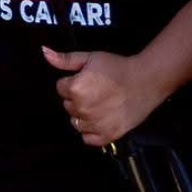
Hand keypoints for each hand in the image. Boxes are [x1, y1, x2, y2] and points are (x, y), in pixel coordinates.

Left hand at [44, 47, 163, 146]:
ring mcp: (94, 124)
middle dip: (78, 98)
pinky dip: (92, 131)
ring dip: (84, 115)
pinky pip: (87, 138)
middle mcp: (82, 109)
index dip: (73, 82)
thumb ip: (65, 59)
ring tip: (101, 104)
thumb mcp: (90, 57)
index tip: (88, 79)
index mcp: (75, 89)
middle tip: (97, 91)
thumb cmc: (118, 67)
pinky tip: (102, 119)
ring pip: (76, 122)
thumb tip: (44, 52)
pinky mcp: (107, 135)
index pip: (60, 88)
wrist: (146, 80)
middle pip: (68, 105)